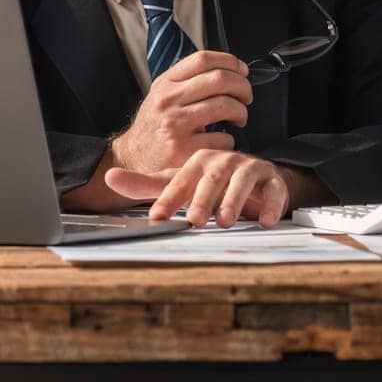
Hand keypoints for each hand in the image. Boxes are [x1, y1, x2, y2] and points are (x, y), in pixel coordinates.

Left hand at [104, 150, 289, 227]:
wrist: (255, 180)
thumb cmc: (213, 183)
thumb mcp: (180, 184)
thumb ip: (149, 186)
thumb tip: (108, 177)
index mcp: (198, 162)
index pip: (180, 180)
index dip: (169, 198)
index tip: (157, 217)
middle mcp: (222, 161)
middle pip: (211, 178)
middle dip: (202, 199)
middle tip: (195, 220)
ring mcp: (248, 168)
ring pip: (241, 180)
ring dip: (233, 201)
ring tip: (225, 221)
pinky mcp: (272, 179)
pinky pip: (274, 189)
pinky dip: (272, 204)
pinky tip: (266, 220)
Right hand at [109, 50, 252, 175]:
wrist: (132, 159)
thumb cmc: (154, 127)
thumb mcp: (161, 95)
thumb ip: (186, 81)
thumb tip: (227, 70)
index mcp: (165, 83)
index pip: (203, 59)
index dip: (230, 61)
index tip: (242, 71)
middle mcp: (167, 100)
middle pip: (219, 79)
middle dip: (243, 87)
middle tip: (246, 97)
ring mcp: (174, 124)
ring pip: (225, 105)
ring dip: (241, 112)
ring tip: (238, 119)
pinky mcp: (183, 150)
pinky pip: (223, 138)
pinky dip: (229, 140)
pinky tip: (221, 142)